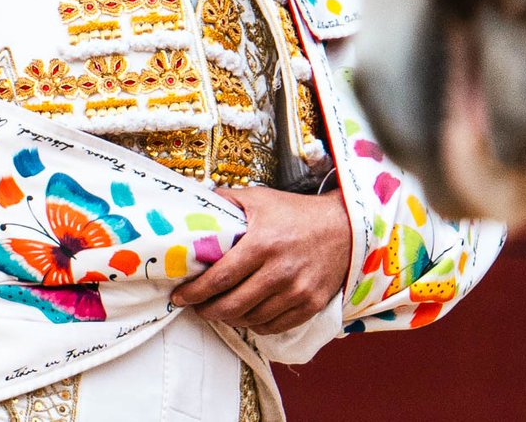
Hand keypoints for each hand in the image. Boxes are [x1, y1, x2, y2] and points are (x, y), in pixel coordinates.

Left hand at [171, 187, 350, 334]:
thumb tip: (195, 205)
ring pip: (251, 319)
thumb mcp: (260, 199)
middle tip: (195, 307)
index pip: (220, 277)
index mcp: (262, 243)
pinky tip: (246, 315)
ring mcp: (297, 291)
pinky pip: (274, 326)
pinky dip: (255, 325)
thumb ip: (227, 201)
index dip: (195, 291)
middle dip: (207, 310)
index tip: (180, 296)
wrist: (345, 227)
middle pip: (232, 305)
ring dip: (229, 318)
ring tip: (218, 310)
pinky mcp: (310, 305)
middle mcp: (279, 271)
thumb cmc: (297, 213)